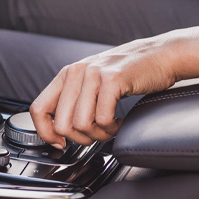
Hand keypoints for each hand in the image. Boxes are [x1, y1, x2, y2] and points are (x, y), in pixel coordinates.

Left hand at [30, 37, 177, 147]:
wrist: (161, 56)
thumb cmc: (127, 74)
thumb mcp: (92, 82)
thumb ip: (73, 101)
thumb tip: (58, 132)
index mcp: (66, 75)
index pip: (38, 109)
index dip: (46, 133)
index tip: (61, 143)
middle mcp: (76, 72)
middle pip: (61, 125)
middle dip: (81, 139)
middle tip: (97, 134)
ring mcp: (93, 74)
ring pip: (82, 125)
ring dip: (99, 134)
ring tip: (111, 127)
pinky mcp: (112, 80)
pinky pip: (103, 119)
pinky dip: (113, 128)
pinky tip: (120, 121)